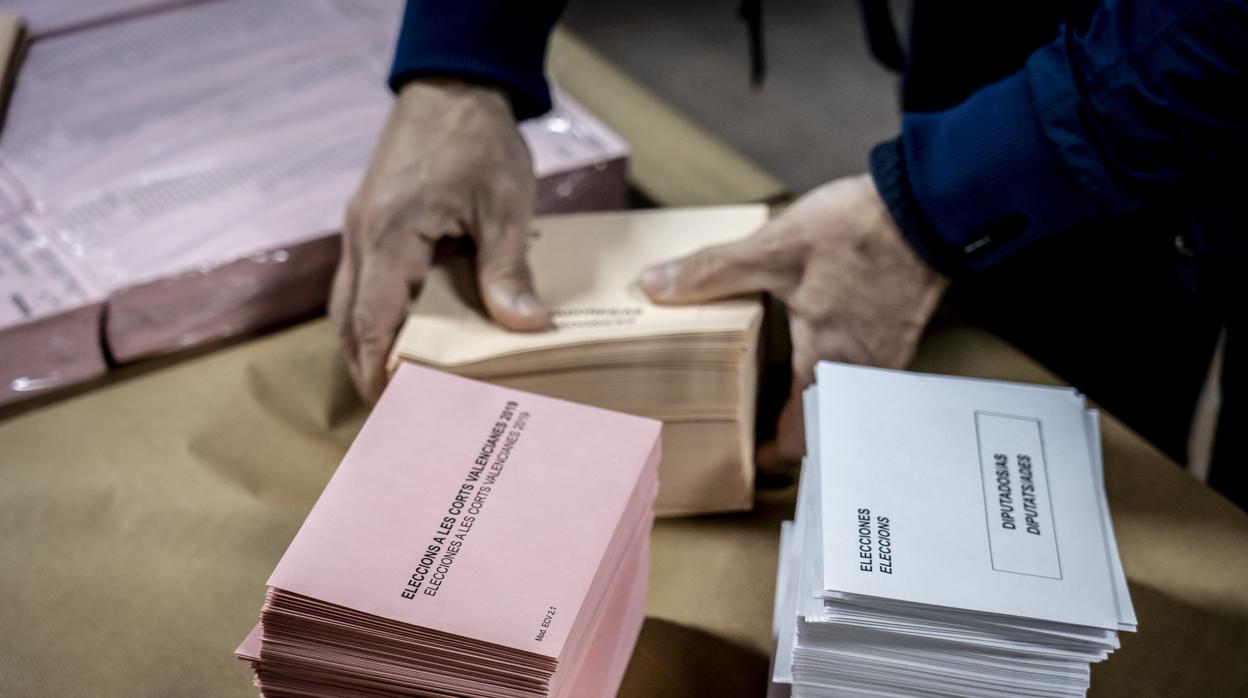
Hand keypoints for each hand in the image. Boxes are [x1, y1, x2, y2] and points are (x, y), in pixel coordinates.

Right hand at [330, 79, 548, 400]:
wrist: (453, 83)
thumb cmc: (478, 140)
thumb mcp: (506, 206)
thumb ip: (508, 268)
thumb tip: (524, 326)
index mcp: (389, 236)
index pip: (371, 320)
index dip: (377, 369)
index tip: (391, 407)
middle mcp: (362, 235)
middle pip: (347, 319)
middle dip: (365, 365)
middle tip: (397, 408)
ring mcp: (361, 225)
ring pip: (347, 300)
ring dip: (366, 340)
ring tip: (399, 378)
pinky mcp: (371, 217)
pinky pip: (360, 277)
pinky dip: (373, 311)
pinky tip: (405, 327)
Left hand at [638, 174, 946, 464]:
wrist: (927, 207)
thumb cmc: (858, 232)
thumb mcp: (773, 249)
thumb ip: (712, 271)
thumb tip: (655, 286)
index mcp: (826, 365)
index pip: (796, 439)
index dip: (766, 455)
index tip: (739, 454)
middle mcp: (859, 373)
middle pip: (817, 423)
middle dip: (781, 429)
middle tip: (743, 419)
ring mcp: (882, 357)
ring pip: (837, 399)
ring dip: (805, 400)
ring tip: (766, 386)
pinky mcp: (894, 335)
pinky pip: (856, 373)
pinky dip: (828, 372)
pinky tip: (806, 345)